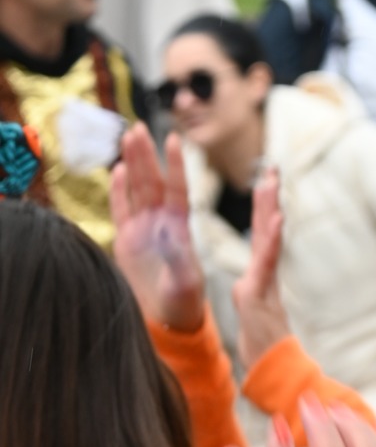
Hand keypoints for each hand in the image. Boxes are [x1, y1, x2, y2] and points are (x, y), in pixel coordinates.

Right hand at [112, 124, 204, 333]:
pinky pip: (121, 208)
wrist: (167, 319)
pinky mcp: (127, 239)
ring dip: (134, 163)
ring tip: (129, 136)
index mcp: (181, 228)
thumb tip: (172, 234)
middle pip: (154, 182)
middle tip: (140, 127)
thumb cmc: (184, 302)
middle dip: (148, 155)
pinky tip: (119, 169)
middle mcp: (162, 223)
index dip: (176, 166)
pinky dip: (119, 190)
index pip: (179, 190)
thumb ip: (179, 258)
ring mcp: (143, 228)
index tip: (174, 140)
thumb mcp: (186, 282)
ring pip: (138, 188)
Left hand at [232, 167, 291, 370]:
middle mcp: (263, 277)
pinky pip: (266, 262)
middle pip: (265, 230)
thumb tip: (247, 290)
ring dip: (269, 208)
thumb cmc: (263, 351)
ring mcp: (263, 284)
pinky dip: (271, 239)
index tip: (265, 183)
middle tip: (271, 169)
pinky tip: (276, 219)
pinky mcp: (260, 294)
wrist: (272, 374)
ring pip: (267, 239)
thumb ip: (251, 297)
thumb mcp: (252, 315)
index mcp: (259, 279)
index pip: (261, 237)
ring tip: (271, 182)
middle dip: (268, 198)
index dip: (263, 210)